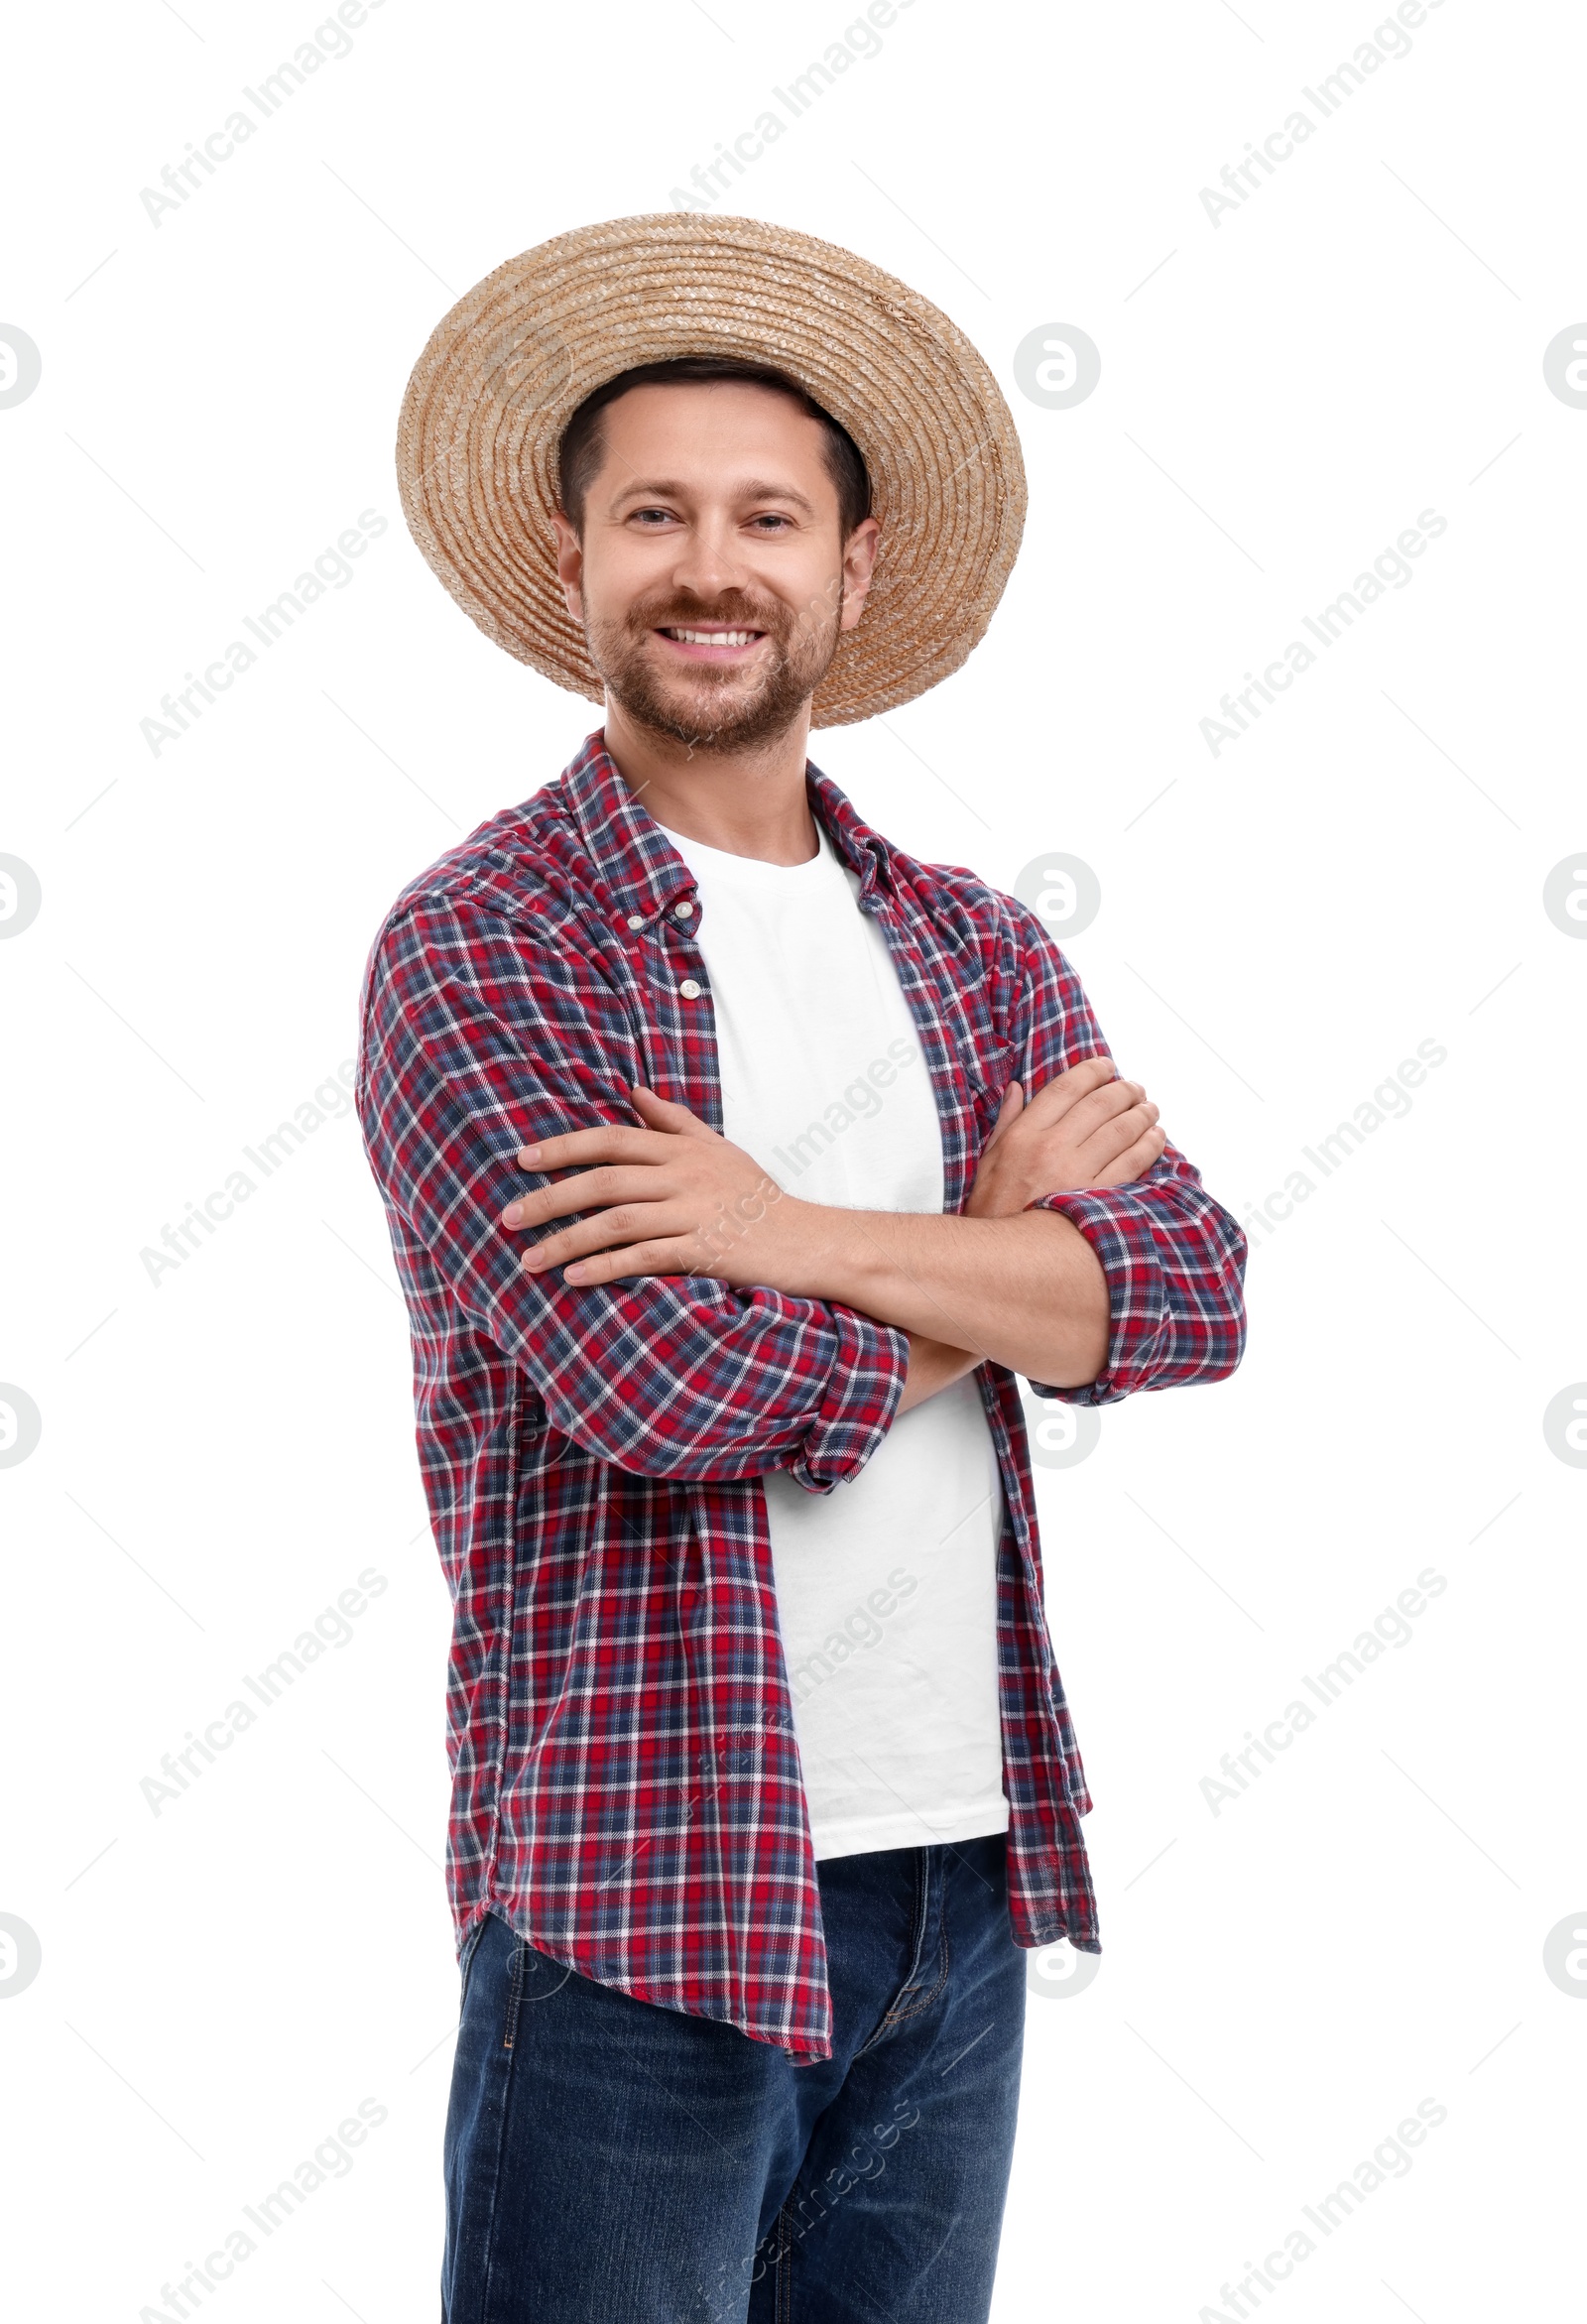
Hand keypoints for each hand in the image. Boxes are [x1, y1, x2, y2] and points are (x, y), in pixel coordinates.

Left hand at [503, 1085, 808, 1286]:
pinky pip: (644, 1257)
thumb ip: (674, 1122)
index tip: (522, 1160)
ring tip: (530, 1260)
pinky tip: (575, 1279)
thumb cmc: (759, 1198)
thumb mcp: (720, 1150)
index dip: (563, 1147)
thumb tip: (634, 1092)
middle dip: (550, 1198)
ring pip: (616, 1220)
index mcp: (683, 1150)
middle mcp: (684, 1176)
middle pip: (604, 1179)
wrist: (809, 1241)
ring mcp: (694, 1213)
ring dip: (567, 1241)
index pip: (612, 1138)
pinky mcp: (705, 1250)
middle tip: (510, 1217)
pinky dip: (606, 1267)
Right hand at [965, 1056, 1163, 1219]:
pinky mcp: (1096, 1196)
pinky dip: (1149, 1145)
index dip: (1091, 1071)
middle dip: (1123, 1090)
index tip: (1106, 1066)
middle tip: (1134, 1088)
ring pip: (1121, 1130)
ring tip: (1150, 1108)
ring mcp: (1076, 1173)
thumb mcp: (988, 1160)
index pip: (1065, 1089)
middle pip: (1099, 1104)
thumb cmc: (994, 1209)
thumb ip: (1006, 1121)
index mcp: (1023, 1135)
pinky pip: (1132, 1162)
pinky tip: (1156, 1137)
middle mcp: (1051, 1148)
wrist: (1002, 1256)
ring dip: (1142, 1114)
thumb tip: (1016, 1088)